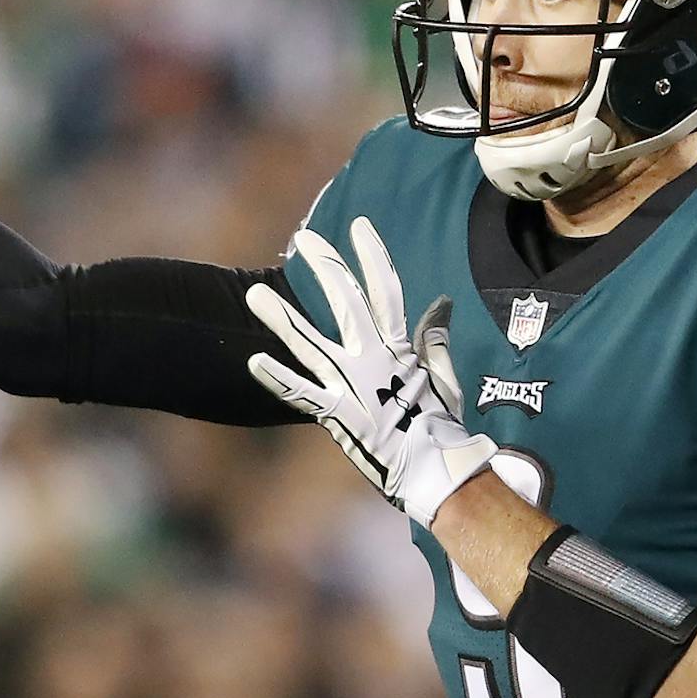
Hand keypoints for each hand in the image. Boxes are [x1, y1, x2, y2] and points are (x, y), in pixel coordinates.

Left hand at [245, 217, 498, 524]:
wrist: (438, 471)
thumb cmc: (439, 425)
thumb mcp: (443, 376)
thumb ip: (434, 338)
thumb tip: (442, 301)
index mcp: (400, 348)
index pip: (386, 291)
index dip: (373, 256)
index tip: (359, 226)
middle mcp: (373, 359)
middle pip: (347, 303)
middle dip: (327, 268)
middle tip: (305, 238)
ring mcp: (353, 386)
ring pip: (311, 344)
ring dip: (282, 318)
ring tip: (253, 294)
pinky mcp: (338, 415)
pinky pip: (302, 393)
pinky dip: (277, 377)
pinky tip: (253, 360)